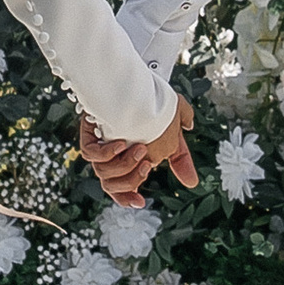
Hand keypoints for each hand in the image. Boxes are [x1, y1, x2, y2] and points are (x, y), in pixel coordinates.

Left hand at [79, 94, 196, 207]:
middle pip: (112, 185)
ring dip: (123, 166)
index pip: (122, 189)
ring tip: (139, 149)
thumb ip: (181, 159)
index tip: (141, 202)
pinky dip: (106, 153)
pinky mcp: (91, 134)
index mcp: (127, 162)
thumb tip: (192, 182)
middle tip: (147, 164)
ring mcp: (100, 147)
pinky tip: (120, 144)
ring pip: (103, 173)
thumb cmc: (158, 105)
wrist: (144, 82)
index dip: (128, 199)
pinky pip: (91, 154)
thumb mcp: (175, 133)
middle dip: (130, 180)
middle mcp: (112, 158)